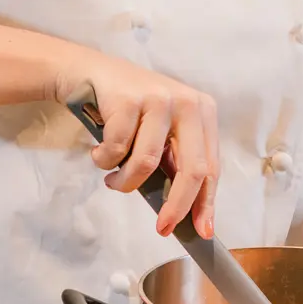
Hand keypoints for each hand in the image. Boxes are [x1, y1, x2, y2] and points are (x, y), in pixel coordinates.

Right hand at [53, 53, 219, 237]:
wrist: (91, 72)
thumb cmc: (131, 111)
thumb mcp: (162, 132)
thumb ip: (175, 163)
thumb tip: (185, 213)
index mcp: (203, 112)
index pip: (211, 166)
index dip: (206, 202)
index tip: (201, 231)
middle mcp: (188, 103)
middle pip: (192, 169)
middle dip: (176, 205)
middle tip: (162, 227)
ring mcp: (159, 99)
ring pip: (147, 163)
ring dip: (124, 181)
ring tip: (112, 179)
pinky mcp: (130, 99)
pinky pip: (116, 150)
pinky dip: (103, 161)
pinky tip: (99, 153)